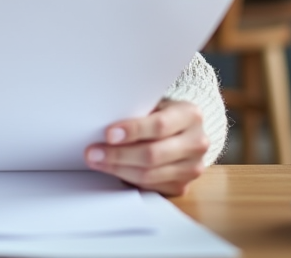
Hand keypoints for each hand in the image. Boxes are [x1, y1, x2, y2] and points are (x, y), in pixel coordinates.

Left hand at [84, 99, 208, 195]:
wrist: (184, 131)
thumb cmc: (161, 114)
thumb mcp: (155, 104)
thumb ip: (137, 113)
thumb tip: (102, 125)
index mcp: (190, 115)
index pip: (159, 125)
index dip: (133, 131)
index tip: (108, 134)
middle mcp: (197, 142)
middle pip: (153, 154)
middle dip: (118, 154)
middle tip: (93, 152)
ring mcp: (192, 168)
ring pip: (149, 175)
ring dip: (118, 169)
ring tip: (96, 161)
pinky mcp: (182, 186)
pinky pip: (150, 187)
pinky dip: (127, 179)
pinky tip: (112, 170)